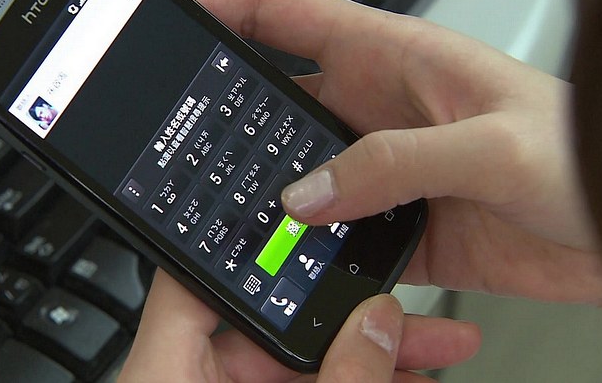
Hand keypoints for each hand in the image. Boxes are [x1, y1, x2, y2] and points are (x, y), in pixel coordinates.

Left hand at [119, 270, 480, 382]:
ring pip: (296, 376)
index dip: (245, 250)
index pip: (193, 284)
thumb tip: (378, 325)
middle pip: (268, 333)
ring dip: (364, 364)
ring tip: (436, 353)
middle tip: (412, 314)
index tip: (305, 232)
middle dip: (348, 322)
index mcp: (165, 380)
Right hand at [186, 0, 601, 308]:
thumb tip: (312, 191)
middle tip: (180, 138)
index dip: (222, 6)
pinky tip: (288, 262)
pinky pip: (330, 235)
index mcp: (394, 57)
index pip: (285, 13)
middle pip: (273, 97)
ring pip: (295, 173)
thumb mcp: (495, 144)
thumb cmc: (585, 154)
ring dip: (264, 191)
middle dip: (223, 113)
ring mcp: (380, 169)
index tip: (173, 20)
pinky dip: (303, 249)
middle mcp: (376, 109)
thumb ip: (397, 162)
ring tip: (228, 210)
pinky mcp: (395, 225)